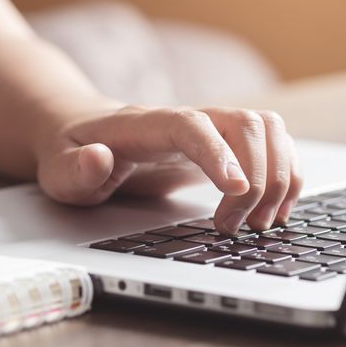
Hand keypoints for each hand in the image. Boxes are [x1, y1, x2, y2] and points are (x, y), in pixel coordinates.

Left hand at [36, 105, 301, 233]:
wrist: (84, 135)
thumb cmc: (73, 154)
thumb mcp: (59, 170)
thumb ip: (75, 169)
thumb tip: (97, 159)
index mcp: (144, 124)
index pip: (191, 125)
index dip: (218, 153)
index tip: (236, 191)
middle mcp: (185, 119)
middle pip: (243, 124)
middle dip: (256, 178)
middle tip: (235, 227)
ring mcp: (208, 129)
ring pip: (267, 129)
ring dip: (278, 176)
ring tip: (260, 223)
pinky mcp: (222, 145)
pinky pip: (272, 144)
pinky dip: (286, 174)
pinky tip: (274, 210)